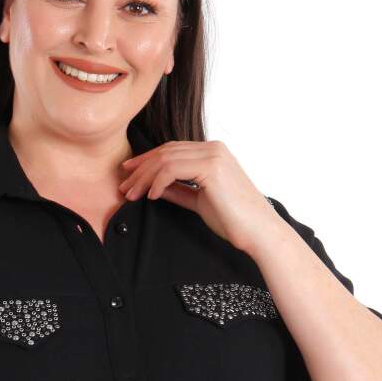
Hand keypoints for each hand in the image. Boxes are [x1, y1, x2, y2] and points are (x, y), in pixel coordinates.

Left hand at [118, 138, 278, 254]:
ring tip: (131, 194)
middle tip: (123, 185)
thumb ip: (180, 191)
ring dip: (144, 178)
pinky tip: (151, 197)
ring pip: (166, 159)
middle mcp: (214, 148)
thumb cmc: (235, 220)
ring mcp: (213, 156)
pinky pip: (172, 170)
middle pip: (166, 151)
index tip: (129, 174)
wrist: (258, 232)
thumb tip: (156, 188)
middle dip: (140, 168)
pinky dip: (157, 183)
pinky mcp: (211, 168)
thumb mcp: (200, 201)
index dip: (147, 161)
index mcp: (213, 152)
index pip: (172, 150)